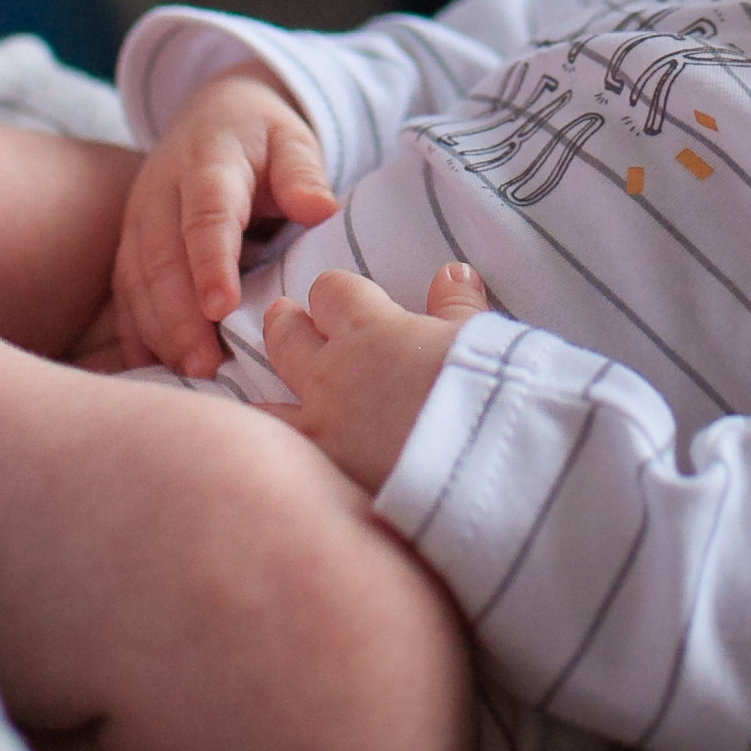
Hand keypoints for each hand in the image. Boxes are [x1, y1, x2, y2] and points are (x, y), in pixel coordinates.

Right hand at [112, 73, 337, 374]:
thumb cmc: (262, 137)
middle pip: (162, 259)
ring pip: (137, 280)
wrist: (213, 115)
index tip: (222, 307)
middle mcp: (161, 192)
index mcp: (207, 164)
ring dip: (159, 330)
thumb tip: (320, 209)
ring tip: (189, 372)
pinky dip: (136, 330)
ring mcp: (138, 219)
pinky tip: (154, 366)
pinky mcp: (129, 243)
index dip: (210, 262)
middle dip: (180, 317)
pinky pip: (125, 291)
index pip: (206, 217)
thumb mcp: (291, 139)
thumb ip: (303, 172)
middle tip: (205, 365)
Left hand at [263, 263, 490, 490]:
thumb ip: (458, 305)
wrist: (481, 471)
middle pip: (287, 336)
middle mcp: (332, 374)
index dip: (337, 293)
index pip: (330, 291)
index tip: (343, 299)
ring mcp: (321, 429)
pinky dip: (279, 450)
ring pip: (268, 404)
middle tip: (286, 319)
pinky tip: (280, 456)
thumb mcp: (479, 339)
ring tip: (269, 394)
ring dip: (273, 393)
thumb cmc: (483, 392)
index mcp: (368, 330)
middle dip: (288, 325)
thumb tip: (453, 273)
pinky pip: (284, 458)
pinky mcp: (323, 477)